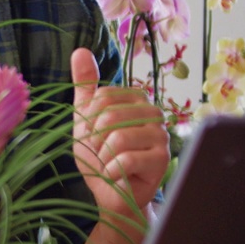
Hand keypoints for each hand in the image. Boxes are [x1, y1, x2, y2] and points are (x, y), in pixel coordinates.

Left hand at [71, 47, 169, 221]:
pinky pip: (125, 158)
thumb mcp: (85, 117)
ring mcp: (161, 134)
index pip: (102, 96)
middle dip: (93, 140)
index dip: (87, 120)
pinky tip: (116, 175)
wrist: (111, 193)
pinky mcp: (163, 158)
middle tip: (98, 153)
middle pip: (108, 115)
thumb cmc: (100, 154)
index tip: (90, 136)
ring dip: (102, 156)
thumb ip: (85, 84)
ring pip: (117, 136)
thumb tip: (81, 50)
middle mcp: (152, 112)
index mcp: (135, 99)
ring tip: (108, 163)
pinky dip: (111, 170)